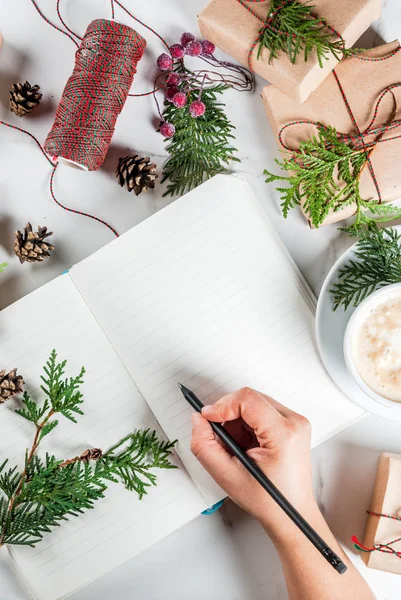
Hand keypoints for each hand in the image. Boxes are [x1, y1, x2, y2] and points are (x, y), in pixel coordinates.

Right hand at [191, 387, 316, 536]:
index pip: (247, 399)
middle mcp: (295, 423)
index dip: (222, 405)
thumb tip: (198, 419)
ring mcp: (297, 422)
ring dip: (238, 421)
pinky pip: (262, 411)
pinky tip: (248, 446)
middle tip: (223, 440)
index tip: (207, 418)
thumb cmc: (267, 500)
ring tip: (238, 448)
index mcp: (284, 434)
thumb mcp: (226, 475)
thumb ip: (204, 445)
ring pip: (254, 404)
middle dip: (229, 416)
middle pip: (250, 399)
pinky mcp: (293, 424)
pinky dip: (248, 424)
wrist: (291, 513)